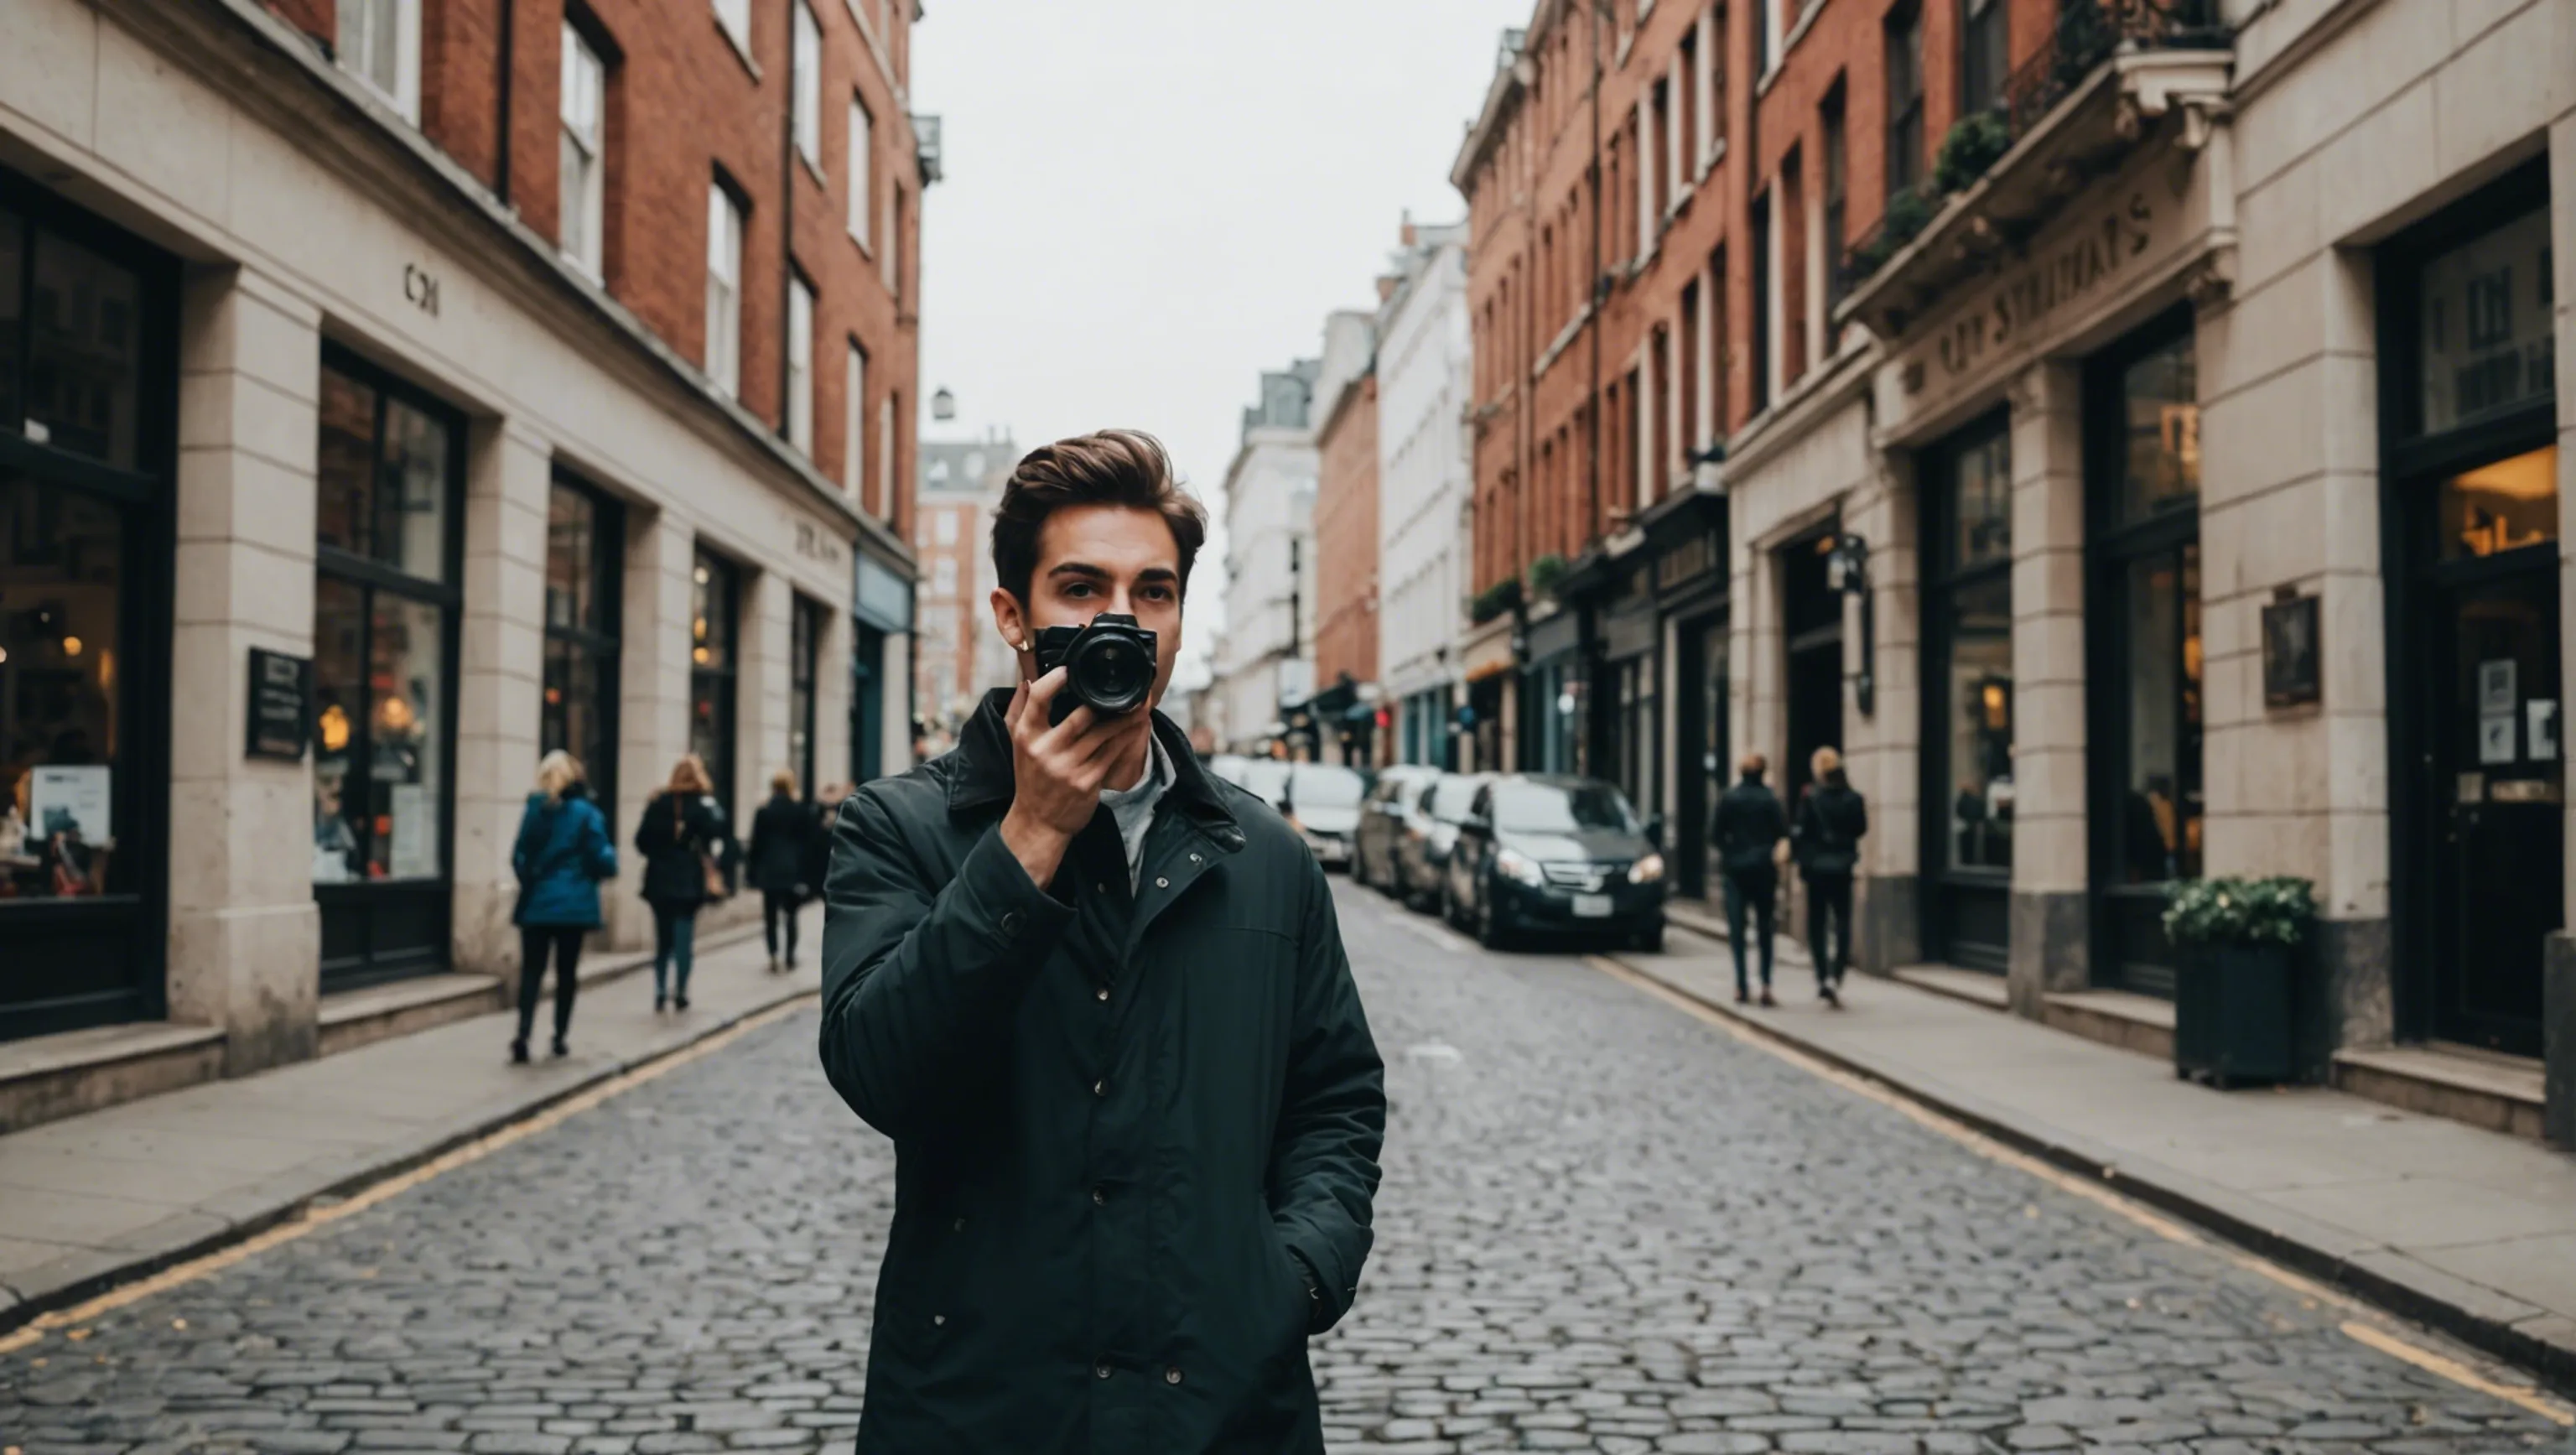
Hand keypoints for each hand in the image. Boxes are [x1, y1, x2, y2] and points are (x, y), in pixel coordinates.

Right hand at [997, 669, 1151, 888]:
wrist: (1039, 820)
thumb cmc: (1030, 776)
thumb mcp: (1016, 742)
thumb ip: (1019, 708)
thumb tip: (1027, 678)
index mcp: (1026, 735)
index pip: (1037, 700)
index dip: (1053, 680)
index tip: (1069, 669)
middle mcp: (1046, 750)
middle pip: (1081, 716)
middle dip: (1105, 701)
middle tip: (1125, 687)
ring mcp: (1068, 767)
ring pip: (1103, 733)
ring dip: (1124, 718)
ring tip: (1139, 704)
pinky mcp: (1088, 781)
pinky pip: (1113, 753)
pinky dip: (1126, 738)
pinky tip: (1136, 727)